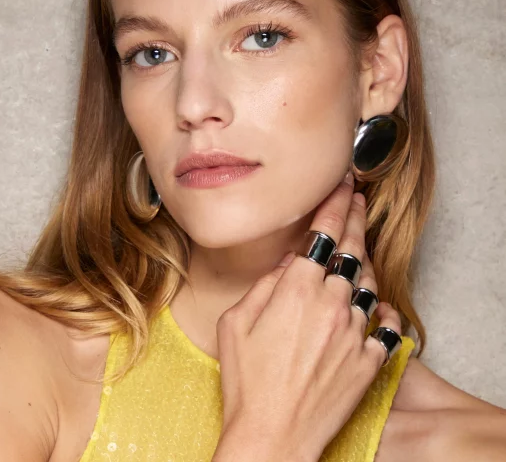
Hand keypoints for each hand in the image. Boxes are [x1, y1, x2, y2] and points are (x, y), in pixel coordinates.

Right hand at [214, 172, 401, 461]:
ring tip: (361, 250)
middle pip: (353, 249)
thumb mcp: (237, 322)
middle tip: (359, 199)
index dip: (336, 202)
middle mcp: (332, 301)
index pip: (324, 232)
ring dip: (365, 263)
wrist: (274, 436)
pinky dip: (381, 313)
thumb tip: (287, 264)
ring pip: (369, 284)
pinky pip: (384, 325)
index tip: (344, 184)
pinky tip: (379, 307)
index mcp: (297, 288)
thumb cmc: (248, 382)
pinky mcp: (370, 358)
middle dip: (356, 217)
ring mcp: (355, 330)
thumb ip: (265, 285)